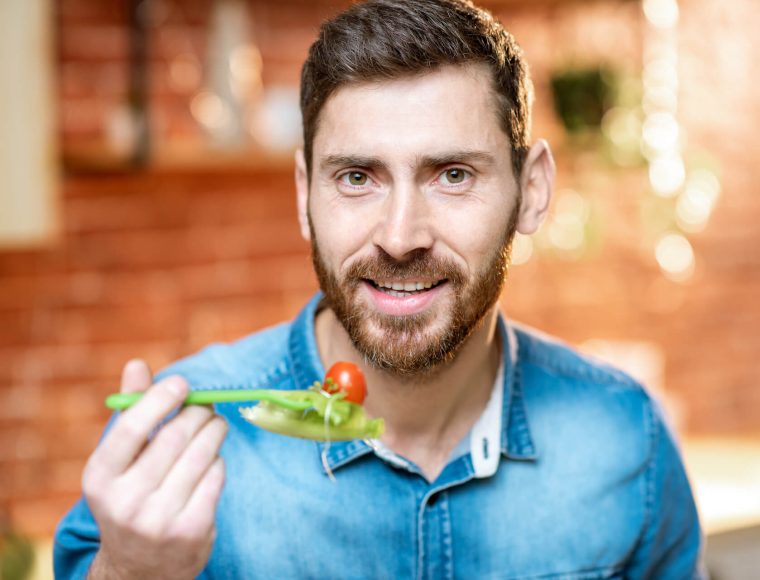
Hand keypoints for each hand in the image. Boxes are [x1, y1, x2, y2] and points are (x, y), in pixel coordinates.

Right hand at [83, 359, 227, 578]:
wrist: (139, 567)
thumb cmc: (130, 496)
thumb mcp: (119, 461)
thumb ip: (130, 412)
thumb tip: (138, 363)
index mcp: (99, 477)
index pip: (131, 428)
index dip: (161, 399)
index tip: (182, 384)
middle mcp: (125, 501)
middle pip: (174, 438)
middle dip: (197, 414)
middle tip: (208, 405)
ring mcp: (159, 519)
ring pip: (201, 455)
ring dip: (214, 432)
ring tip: (217, 424)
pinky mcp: (191, 530)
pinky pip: (215, 478)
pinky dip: (218, 462)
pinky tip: (213, 460)